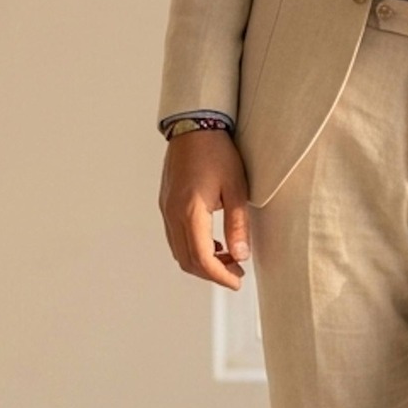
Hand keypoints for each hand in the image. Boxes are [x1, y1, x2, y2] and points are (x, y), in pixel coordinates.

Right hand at [158, 129, 251, 289]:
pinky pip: (176, 237)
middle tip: (236, 272)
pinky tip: (213, 243)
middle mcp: (172, 213)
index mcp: (190, 211)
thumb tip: (241, 254)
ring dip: (202, 261)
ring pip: (179, 251)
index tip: (237, 281)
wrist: (194, 126)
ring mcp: (166, 209)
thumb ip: (238, 224)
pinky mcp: (166, 204)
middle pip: (187, 260)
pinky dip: (193, 248)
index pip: (201, 259)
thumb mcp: (236, 188)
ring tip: (229, 258)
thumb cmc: (216, 151)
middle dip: (212, 273)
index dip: (220, 276)